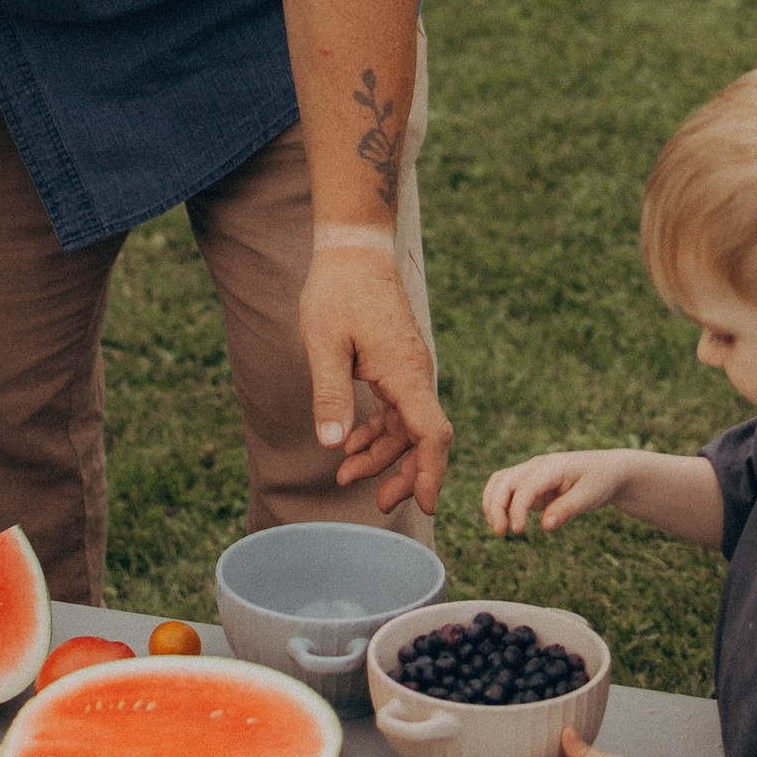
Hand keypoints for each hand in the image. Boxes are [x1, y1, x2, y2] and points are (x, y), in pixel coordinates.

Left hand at [300, 237, 451, 518]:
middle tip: (380, 505)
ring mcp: (408, 370)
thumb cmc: (338, 292)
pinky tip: (350, 443)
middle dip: (405, 474)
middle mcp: (416, 375)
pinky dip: (376, 430)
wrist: (354, 251)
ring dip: (382, 454)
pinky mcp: (397, 365)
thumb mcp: (324, 344)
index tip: (426, 505)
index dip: (431, 472)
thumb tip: (332, 444)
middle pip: (423, 438)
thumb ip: (330, 394)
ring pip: (406, 426)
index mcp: (406, 373)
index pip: (432, 434)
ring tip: (345, 476)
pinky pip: (396, 408)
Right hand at [481, 445, 640, 538]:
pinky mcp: (532, 484)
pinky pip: (508, 491)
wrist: (609, 471)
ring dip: (492, 504)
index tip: (518, 531)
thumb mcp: (590, 496)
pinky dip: (500, 505)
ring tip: (498, 529)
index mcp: (551, 467)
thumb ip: (567, 509)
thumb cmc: (601, 481)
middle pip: (503, 480)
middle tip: (500, 533)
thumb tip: (545, 525)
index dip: (516, 509)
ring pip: (500, 482)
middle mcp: (536, 466)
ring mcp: (532, 474)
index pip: (524, 486)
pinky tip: (505, 523)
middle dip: (495, 506)